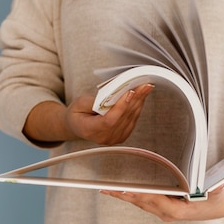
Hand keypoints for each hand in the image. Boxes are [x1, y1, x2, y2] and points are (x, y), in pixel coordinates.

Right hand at [22, 83, 153, 144]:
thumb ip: (94, 101)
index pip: (109, 121)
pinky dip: (138, 106)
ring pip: (131, 118)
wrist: (78, 126)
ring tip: (146, 87)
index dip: (121, 107)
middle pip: (124, 117)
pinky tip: (142, 96)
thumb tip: (112, 94)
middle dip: (135, 99)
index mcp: (90, 130)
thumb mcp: (79, 103)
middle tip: (144, 85)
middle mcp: (105, 138)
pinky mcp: (122, 135)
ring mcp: (115, 138)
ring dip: (140, 101)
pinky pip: (133, 120)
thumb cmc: (77, 113)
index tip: (129, 92)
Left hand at [100, 161, 223, 221]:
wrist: (218, 205)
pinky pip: (143, 201)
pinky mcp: (162, 207)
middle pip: (142, 202)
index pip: (156, 201)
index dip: (142, 195)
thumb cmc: (216, 197)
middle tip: (108, 189)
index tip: (129, 190)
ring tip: (107, 189)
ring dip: (123, 196)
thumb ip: (218, 188)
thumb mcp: (219, 191)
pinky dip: (130, 195)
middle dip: (125, 195)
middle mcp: (168, 213)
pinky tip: (121, 190)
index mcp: (178, 210)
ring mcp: (163, 211)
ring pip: (140, 203)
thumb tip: (218, 185)